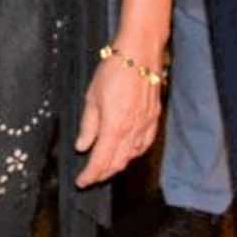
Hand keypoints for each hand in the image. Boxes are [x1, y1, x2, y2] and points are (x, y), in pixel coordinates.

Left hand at [73, 51, 162, 187]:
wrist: (140, 54)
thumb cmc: (114, 70)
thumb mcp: (92, 96)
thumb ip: (88, 125)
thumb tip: (83, 146)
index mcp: (115, 126)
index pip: (101, 160)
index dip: (90, 175)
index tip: (81, 182)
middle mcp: (133, 130)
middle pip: (118, 163)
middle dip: (103, 174)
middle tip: (90, 177)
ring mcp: (146, 126)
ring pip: (132, 157)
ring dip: (117, 166)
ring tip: (105, 168)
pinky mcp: (154, 120)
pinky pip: (144, 146)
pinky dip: (133, 155)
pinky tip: (127, 154)